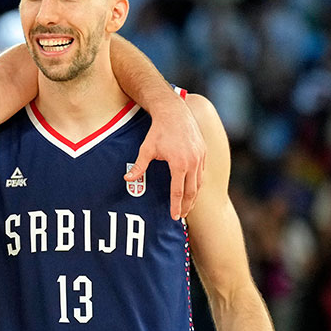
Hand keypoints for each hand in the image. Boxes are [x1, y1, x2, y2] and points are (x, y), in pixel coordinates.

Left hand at [126, 101, 204, 219]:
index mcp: (179, 164)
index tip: (174, 217)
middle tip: (181, 216)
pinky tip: (192, 189)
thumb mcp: (146, 149)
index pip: (178, 191)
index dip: (176, 205)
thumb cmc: (158, 131)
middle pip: (192, 191)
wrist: (174, 112)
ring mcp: (200, 157)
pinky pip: (202, 173)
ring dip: (194, 196)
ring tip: (187, 207)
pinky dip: (198, 184)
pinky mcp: (203, 152)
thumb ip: (138, 167)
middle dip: (187, 205)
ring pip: (200, 183)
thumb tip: (127, 180)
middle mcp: (193, 162)